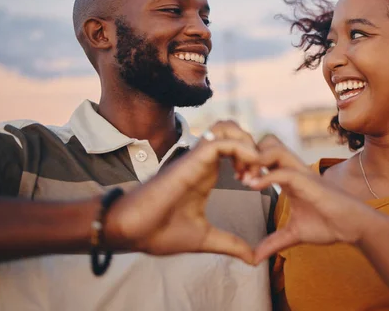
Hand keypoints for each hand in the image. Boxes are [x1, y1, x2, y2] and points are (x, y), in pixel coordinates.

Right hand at [105, 121, 260, 263]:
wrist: (131, 231)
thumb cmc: (159, 232)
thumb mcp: (206, 239)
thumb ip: (230, 244)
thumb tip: (253, 259)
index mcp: (207, 172)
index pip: (234, 146)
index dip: (253, 160)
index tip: (257, 184)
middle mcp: (203, 160)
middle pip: (233, 130)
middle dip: (253, 147)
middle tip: (255, 175)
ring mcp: (196, 157)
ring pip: (227, 128)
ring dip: (246, 144)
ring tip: (250, 172)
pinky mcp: (190, 159)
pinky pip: (221, 141)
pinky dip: (240, 150)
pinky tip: (243, 173)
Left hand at [247, 135, 386, 263]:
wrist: (354, 227)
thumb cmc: (328, 225)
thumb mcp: (293, 234)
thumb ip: (274, 242)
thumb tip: (254, 258)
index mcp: (289, 177)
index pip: (265, 156)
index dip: (248, 161)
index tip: (235, 176)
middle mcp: (294, 170)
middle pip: (267, 143)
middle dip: (249, 153)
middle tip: (237, 173)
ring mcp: (302, 173)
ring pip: (274, 149)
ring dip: (255, 160)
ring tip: (242, 178)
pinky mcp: (308, 182)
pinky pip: (283, 171)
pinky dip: (266, 176)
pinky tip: (252, 186)